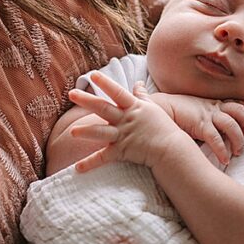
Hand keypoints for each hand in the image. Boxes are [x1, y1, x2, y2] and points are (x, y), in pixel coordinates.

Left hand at [68, 72, 188, 171]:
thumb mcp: (153, 108)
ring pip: (101, 132)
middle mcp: (126, 119)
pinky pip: (104, 158)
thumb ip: (142, 95)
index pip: (117, 92)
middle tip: (72, 94)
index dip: (105, 83)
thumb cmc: (164, 127)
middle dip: (87, 100)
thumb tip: (138, 83)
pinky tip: (77, 168)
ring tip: (72, 132)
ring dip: (86, 132)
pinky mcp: (122, 151)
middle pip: (103, 108)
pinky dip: (91, 163)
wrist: (172, 148)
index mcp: (133, 107)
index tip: (93, 74)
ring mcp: (123, 135)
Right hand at [150, 92, 243, 164]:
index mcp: (216, 103)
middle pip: (241, 112)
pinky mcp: (199, 124)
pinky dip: (222, 150)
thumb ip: (212, 118)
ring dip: (237, 140)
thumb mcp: (200, 112)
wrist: (160, 109)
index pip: (240, 102)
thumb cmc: (180, 113)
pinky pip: (215, 138)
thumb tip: (223, 132)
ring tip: (237, 152)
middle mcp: (214, 108)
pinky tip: (225, 159)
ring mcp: (207, 115)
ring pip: (231, 125)